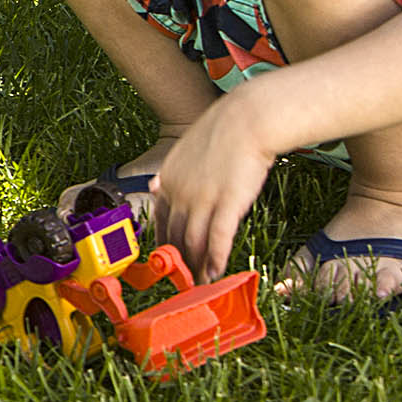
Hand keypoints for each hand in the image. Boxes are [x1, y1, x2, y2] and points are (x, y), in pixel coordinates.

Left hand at [151, 90, 278, 281]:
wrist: (247, 120)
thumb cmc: (223, 132)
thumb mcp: (185, 150)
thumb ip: (170, 173)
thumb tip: (154, 186)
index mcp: (168, 178)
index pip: (160, 218)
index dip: (164, 241)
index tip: (167, 256)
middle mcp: (180, 192)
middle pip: (176, 234)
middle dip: (180, 260)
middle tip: (184, 279)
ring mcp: (202, 199)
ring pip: (194, 241)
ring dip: (196, 265)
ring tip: (200, 282)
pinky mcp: (227, 204)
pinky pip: (217, 239)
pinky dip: (215, 259)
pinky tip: (216, 271)